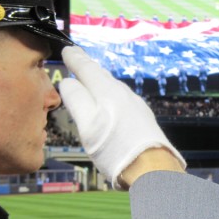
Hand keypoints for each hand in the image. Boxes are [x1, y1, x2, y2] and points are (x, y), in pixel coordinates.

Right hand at [59, 46, 185, 188]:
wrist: (152, 169)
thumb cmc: (115, 149)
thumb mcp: (88, 125)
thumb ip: (76, 100)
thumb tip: (68, 82)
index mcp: (107, 92)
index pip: (87, 69)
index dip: (75, 59)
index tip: (66, 49)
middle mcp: (124, 94)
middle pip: (101, 75)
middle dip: (87, 66)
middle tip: (76, 57)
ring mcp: (136, 105)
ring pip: (113, 86)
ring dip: (99, 79)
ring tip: (90, 76)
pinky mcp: (143, 119)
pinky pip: (122, 98)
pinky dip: (110, 92)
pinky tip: (110, 101)